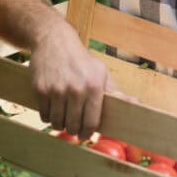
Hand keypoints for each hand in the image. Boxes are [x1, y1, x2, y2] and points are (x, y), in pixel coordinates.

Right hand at [29, 23, 119, 139]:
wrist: (54, 41)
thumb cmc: (81, 60)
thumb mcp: (101, 72)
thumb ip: (115, 91)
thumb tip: (136, 103)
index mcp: (94, 87)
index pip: (91, 122)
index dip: (88, 133)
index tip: (86, 135)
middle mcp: (76, 90)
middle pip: (73, 126)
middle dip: (74, 131)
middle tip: (74, 129)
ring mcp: (56, 90)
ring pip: (57, 123)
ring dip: (60, 125)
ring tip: (63, 120)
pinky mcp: (41, 90)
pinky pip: (44, 116)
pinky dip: (48, 117)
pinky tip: (53, 110)